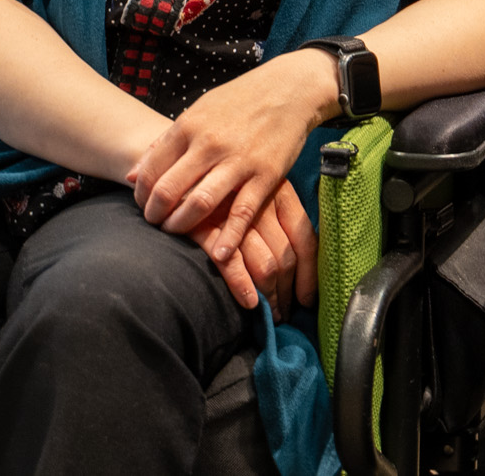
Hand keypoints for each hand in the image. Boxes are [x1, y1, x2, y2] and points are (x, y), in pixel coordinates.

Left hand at [129, 49, 332, 263]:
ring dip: (181, 225)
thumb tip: (130, 175)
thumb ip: (164, 143)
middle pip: (168, 190)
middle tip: (155, 223)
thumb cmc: (239, 101)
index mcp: (189, 126)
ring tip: (176, 232)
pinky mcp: (266, 174)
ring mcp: (239, 160)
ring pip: (200, 203)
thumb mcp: (198, 112)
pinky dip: (229, 236)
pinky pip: (243, 212)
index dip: (140, 195)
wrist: (289, 88)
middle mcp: (210, 143)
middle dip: (155, 215)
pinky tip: (219, 253)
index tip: (143, 205)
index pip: (150, 170)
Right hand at [191, 181, 318, 310]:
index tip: (307, 300)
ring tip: (268, 314)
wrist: (175, 170)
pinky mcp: (206, 225)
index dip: (309, 274)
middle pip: (286, 256)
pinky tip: (248, 302)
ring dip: (270, 295)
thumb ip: (275, 224)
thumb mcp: (255, 195)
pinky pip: (232, 262)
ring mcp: (234, 214)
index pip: (305, 239)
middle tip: (282, 314)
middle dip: (287, 292)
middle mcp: (263, 200)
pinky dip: (242, 285)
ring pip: (265, 263)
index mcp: (281, 191)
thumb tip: (295, 270)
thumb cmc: (222, 189)